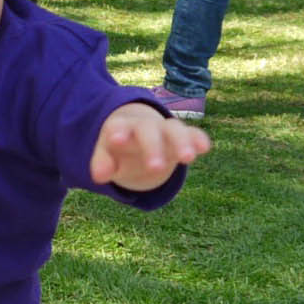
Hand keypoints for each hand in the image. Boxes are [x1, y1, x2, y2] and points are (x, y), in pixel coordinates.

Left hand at [89, 102, 209, 190]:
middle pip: (148, 129)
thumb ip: (102, 163)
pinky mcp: (182, 136)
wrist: (136, 131)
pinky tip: (205, 148)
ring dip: (181, 142)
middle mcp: (144, 125)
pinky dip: (198, 139)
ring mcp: (164, 129)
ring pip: (174, 130)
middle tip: (155, 168)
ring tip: (188, 159)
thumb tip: (98, 178)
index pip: (119, 127)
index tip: (117, 140)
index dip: (118, 133)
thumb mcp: (106, 154)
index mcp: (122, 127)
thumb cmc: (119, 146)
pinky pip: (192, 134)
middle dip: (152, 147)